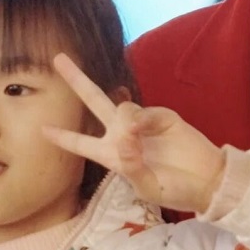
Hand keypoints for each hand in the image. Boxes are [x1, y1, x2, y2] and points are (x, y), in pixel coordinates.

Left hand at [42, 54, 224, 213]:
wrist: (208, 181)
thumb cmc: (175, 189)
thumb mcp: (147, 188)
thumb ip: (130, 165)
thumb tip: (122, 136)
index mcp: (113, 156)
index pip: (82, 144)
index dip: (62, 137)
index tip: (42, 129)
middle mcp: (123, 134)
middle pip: (94, 103)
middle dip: (77, 81)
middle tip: (58, 59)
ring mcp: (142, 123)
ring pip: (119, 108)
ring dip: (122, 122)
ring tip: (135, 141)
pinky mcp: (162, 116)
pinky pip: (143, 112)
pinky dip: (141, 121)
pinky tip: (143, 132)